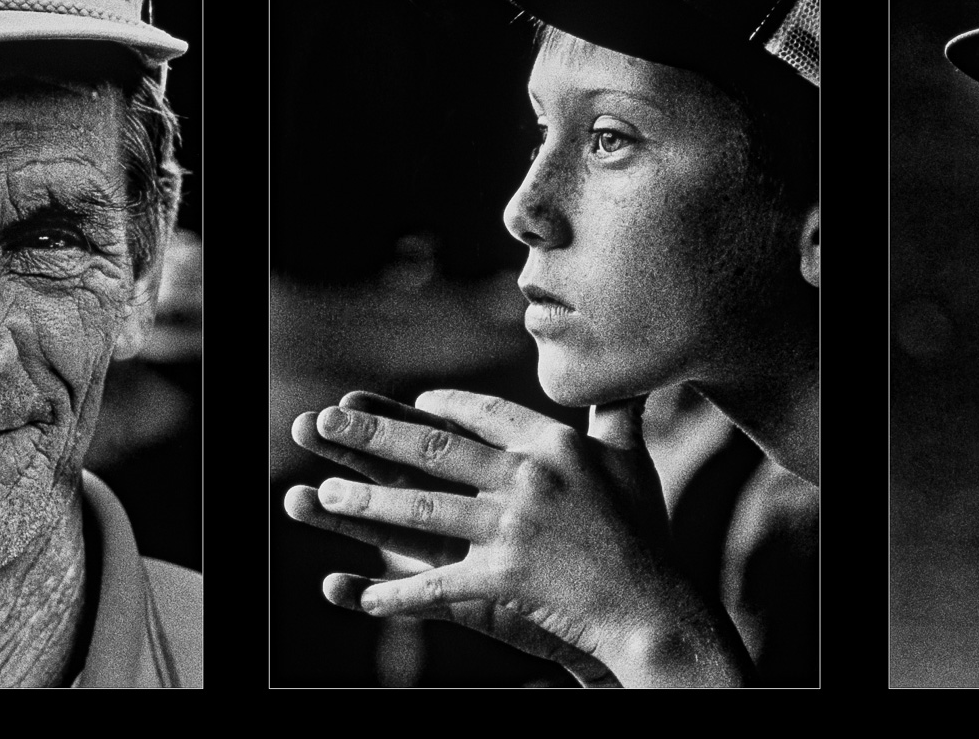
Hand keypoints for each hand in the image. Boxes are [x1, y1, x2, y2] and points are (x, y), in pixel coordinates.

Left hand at [284, 389, 746, 685]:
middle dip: (372, 436)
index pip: (485, 414)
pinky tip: (360, 594)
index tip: (412, 403)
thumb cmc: (649, 535)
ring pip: (421, 510)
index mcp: (553, 444)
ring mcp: (513, 527)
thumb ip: (618, 414)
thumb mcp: (630, 460)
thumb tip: (630, 372)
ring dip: (365, 505)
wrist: (657, 606)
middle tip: (324, 423)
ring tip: (322, 496)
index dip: (443, 408)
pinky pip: (438, 583)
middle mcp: (528, 477)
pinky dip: (397, 593)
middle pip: (434, 450)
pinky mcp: (503, 576)